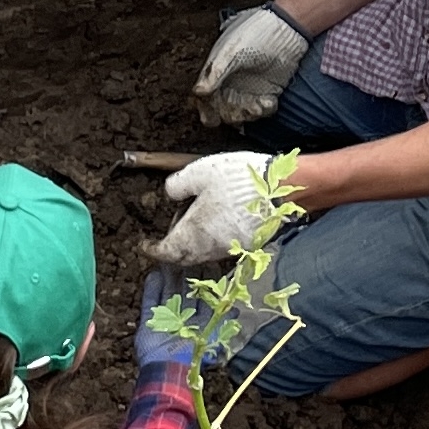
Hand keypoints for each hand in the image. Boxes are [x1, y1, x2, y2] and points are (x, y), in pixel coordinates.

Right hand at [133, 269, 230, 366]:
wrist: (167, 369)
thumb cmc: (192, 355)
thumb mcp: (213, 338)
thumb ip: (223, 323)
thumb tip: (237, 309)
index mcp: (199, 323)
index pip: (203, 299)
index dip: (205, 283)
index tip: (207, 265)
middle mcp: (183, 319)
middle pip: (185, 293)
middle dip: (186, 277)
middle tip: (188, 258)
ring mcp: (165, 319)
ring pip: (168, 293)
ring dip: (169, 278)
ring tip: (169, 261)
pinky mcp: (149, 320)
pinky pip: (150, 301)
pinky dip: (152, 288)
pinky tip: (154, 274)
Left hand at [145, 151, 270, 265]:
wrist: (283, 187)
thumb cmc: (238, 179)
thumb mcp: (199, 172)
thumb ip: (177, 185)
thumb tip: (169, 194)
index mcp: (194, 233)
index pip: (167, 251)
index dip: (152, 250)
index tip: (144, 245)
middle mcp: (211, 247)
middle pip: (185, 256)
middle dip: (173, 247)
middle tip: (169, 231)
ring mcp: (231, 248)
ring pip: (203, 252)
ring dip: (193, 242)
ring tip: (193, 218)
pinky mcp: (248, 244)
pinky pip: (221, 246)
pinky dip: (211, 238)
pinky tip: (215, 219)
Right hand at [192, 5, 308, 127]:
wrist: (288, 29)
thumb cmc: (256, 33)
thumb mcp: (232, 52)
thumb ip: (215, 72)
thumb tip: (199, 92)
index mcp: (217, 70)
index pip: (205, 97)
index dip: (206, 109)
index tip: (212, 118)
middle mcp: (230, 81)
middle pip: (222, 109)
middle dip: (229, 114)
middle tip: (239, 111)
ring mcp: (249, 87)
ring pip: (242, 112)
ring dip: (248, 113)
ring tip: (258, 106)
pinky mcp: (267, 91)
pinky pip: (262, 109)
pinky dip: (264, 109)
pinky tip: (269, 102)